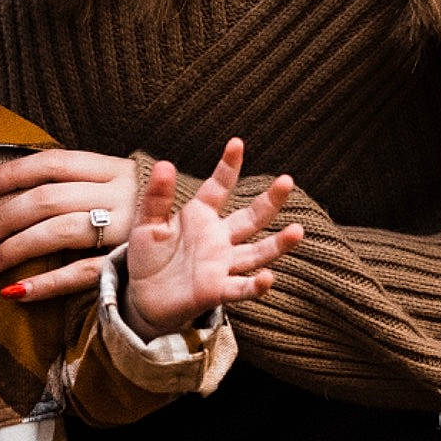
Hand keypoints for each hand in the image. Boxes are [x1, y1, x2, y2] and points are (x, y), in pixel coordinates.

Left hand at [0, 149, 137, 299]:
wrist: (205, 238)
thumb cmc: (144, 209)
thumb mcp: (113, 183)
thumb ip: (71, 182)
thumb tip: (6, 186)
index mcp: (109, 167)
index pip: (48, 163)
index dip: (5, 175)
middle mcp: (117, 193)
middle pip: (45, 199)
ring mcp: (125, 228)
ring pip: (59, 231)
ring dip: (15, 249)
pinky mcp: (128, 263)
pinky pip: (80, 273)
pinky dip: (45, 283)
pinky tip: (15, 291)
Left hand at [123, 138, 304, 340]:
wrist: (143, 297)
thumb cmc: (148, 258)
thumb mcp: (146, 224)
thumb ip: (156, 197)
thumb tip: (164, 164)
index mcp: (201, 216)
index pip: (219, 187)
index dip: (228, 167)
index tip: (236, 144)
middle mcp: (219, 238)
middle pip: (251, 218)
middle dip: (270, 201)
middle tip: (287, 181)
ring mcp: (222, 265)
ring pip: (257, 252)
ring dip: (278, 244)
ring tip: (297, 231)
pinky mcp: (217, 291)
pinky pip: (241, 288)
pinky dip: (256, 286)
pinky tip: (269, 278)